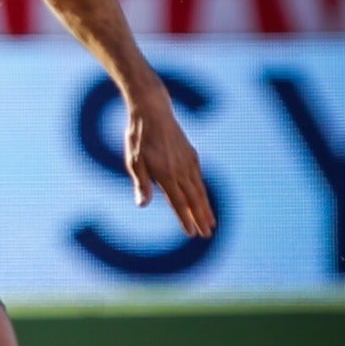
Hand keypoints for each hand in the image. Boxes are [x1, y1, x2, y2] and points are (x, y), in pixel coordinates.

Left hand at [126, 91, 215, 238]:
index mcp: (165, 174)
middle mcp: (180, 170)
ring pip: (199, 189)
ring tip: (211, 222)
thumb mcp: (134, 161)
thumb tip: (142, 205)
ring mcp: (188, 162)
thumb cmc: (139, 138)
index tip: (192, 233)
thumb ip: (141, 184)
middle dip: (200, 218)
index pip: (178, 202)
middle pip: (193, 199)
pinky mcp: (191, 154)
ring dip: (205, 207)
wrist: (153, 111)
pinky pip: (198, 177)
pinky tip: (203, 198)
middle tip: (207, 234)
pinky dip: (203, 191)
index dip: (185, 219)